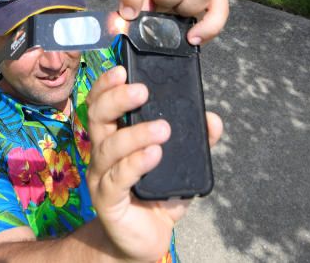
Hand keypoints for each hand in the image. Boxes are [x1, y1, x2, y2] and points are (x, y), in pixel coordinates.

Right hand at [85, 66, 222, 261]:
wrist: (143, 241)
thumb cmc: (156, 196)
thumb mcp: (180, 166)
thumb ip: (196, 143)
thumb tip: (213, 120)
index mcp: (114, 136)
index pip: (101, 103)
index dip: (107, 84)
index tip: (123, 69)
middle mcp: (102, 152)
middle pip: (97, 116)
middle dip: (116, 99)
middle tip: (142, 91)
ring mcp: (101, 176)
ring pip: (108, 146)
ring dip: (136, 134)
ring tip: (163, 129)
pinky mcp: (107, 201)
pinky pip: (118, 178)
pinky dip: (136, 163)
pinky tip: (154, 155)